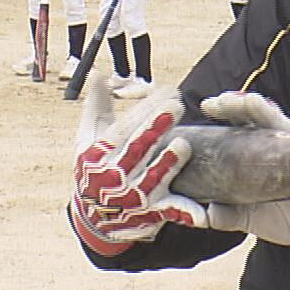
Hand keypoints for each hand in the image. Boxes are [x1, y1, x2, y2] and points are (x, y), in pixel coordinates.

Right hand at [70, 86, 206, 255]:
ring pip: (153, 179)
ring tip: (183, 144)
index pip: (123, 128)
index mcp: (99, 154)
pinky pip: (169, 212)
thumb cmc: (95, 167)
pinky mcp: (152, 214)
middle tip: (176, 105)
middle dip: (156, 127)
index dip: (146, 109)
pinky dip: (184, 213)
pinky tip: (201, 214)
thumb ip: (97, 104)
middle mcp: (114, 176)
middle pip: (137, 150)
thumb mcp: (88, 137)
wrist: (92, 218)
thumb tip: (98, 71)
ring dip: (168, 164)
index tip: (168, 90)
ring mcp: (134, 197)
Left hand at [198, 92, 289, 260]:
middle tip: (219, 102)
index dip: (223, 114)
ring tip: (250, 101)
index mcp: (253, 154)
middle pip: (253, 117)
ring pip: (277, 122)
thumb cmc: (281, 216)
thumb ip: (226, 215)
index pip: (236, 127)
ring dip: (263, 110)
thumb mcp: (247, 218)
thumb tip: (205, 216)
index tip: (207, 106)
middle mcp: (272, 145)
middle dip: (237, 106)